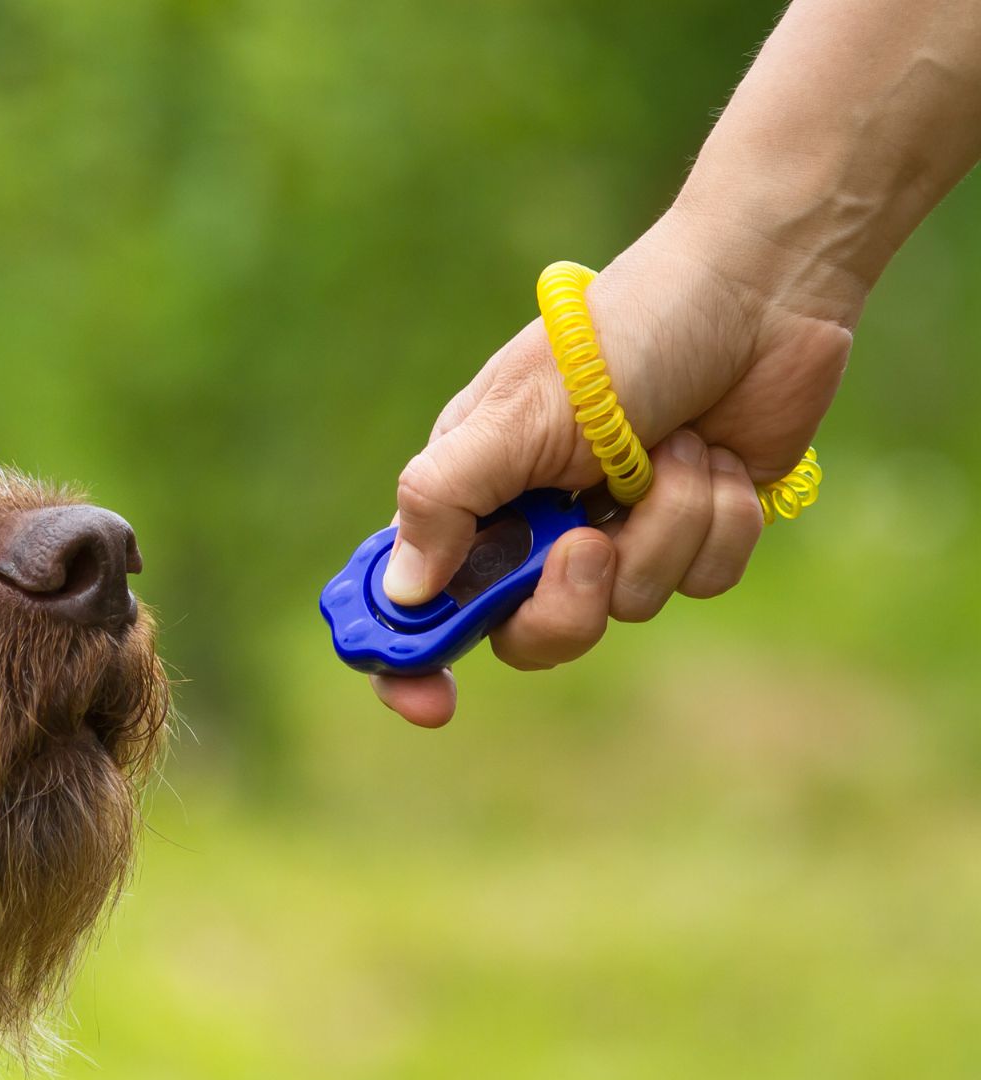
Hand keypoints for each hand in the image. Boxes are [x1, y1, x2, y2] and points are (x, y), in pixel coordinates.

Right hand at [370, 211, 853, 726]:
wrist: (757, 293)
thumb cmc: (620, 336)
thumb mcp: (514, 415)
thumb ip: (444, 501)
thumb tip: (403, 593)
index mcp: (470, 494)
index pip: (414, 600)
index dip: (410, 659)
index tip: (432, 705)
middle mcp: (535, 525)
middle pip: (527, 634)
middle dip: (569, 600)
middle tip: (590, 545)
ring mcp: (617, 533)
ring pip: (628, 606)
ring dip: (664, 526)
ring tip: (673, 449)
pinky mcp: (692, 533)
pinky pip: (701, 582)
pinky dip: (717, 521)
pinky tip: (716, 457)